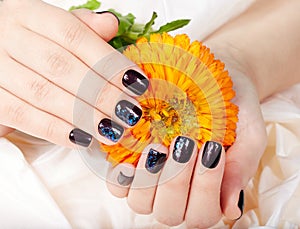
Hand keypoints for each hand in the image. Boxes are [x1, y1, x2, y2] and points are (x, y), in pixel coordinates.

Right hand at [0, 0, 148, 146]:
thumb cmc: (25, 41)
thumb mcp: (49, 26)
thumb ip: (80, 27)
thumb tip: (111, 25)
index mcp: (29, 14)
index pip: (74, 36)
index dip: (108, 61)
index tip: (135, 83)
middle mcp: (9, 36)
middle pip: (61, 66)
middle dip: (101, 93)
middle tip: (128, 112)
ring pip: (43, 93)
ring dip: (83, 115)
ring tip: (112, 130)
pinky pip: (22, 116)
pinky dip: (55, 130)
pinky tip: (83, 138)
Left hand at [105, 49, 266, 227]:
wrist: (216, 78)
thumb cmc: (234, 108)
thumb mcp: (248, 134)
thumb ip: (241, 168)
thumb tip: (231, 210)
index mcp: (207, 192)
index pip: (202, 214)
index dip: (204, 189)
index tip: (211, 149)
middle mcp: (178, 192)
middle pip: (169, 213)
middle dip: (176, 182)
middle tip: (184, 144)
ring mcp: (152, 181)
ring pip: (141, 204)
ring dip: (148, 179)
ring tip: (158, 145)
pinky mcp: (132, 163)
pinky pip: (118, 185)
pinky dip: (121, 176)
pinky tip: (129, 156)